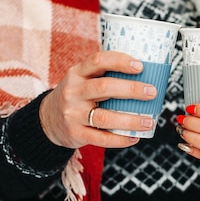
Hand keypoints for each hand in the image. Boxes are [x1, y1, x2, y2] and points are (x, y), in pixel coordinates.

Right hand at [40, 51, 156, 148]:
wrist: (48, 120)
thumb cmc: (76, 96)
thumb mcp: (82, 80)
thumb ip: (104, 76)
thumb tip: (144, 77)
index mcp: (77, 73)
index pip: (98, 61)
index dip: (120, 61)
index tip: (140, 66)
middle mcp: (73, 92)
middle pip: (104, 88)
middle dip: (131, 90)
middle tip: (152, 93)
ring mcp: (73, 114)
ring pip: (105, 118)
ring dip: (130, 120)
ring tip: (148, 121)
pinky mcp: (75, 133)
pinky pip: (102, 139)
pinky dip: (121, 139)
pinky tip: (134, 137)